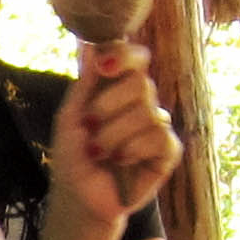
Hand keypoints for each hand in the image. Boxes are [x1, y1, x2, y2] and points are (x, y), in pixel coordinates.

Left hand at [48, 42, 181, 228]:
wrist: (80, 196)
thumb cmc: (73, 155)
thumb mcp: (70, 116)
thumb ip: (85, 83)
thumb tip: (88, 43)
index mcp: (117, 88)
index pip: (136, 58)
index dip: (125, 56)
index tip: (104, 66)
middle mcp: (142, 102)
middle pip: (141, 84)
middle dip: (107, 107)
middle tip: (90, 126)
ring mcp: (157, 125)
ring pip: (148, 113)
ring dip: (113, 136)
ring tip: (99, 152)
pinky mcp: (169, 150)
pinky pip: (159, 137)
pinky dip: (132, 150)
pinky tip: (121, 161)